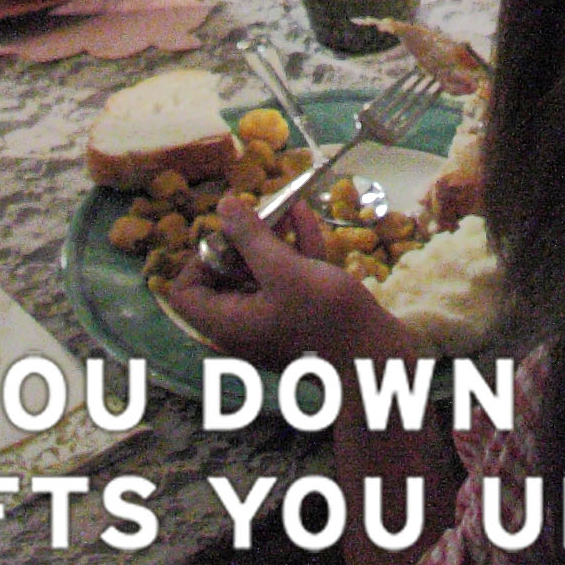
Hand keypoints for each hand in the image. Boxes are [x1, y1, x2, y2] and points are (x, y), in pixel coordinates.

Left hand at [157, 195, 407, 372]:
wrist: (379, 360)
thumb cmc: (327, 318)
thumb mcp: (285, 270)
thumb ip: (251, 237)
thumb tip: (223, 205)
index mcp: (228, 323)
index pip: (185, 293)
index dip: (199, 260)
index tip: (227, 238)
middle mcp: (245, 326)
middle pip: (225, 279)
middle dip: (243, 240)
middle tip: (259, 212)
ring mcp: (274, 323)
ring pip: (260, 275)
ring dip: (272, 238)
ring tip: (286, 204)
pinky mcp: (301, 318)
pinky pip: (287, 282)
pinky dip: (294, 252)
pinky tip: (304, 216)